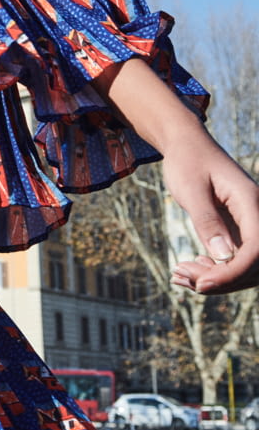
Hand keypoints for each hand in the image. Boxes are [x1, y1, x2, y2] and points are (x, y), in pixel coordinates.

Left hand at [162, 136, 258, 293]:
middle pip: (253, 264)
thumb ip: (207, 221)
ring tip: (179, 274)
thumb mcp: (191, 189)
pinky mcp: (236, 231)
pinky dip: (212, 271)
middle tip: (180, 275)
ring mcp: (248, 225)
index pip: (255, 250)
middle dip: (220, 279)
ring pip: (243, 267)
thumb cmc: (188, 161)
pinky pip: (232, 260)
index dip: (232, 273)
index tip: (201, 283)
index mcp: (251, 202)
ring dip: (214, 278)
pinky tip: (187, 269)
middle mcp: (256, 216)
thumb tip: (223, 257)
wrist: (186, 145)